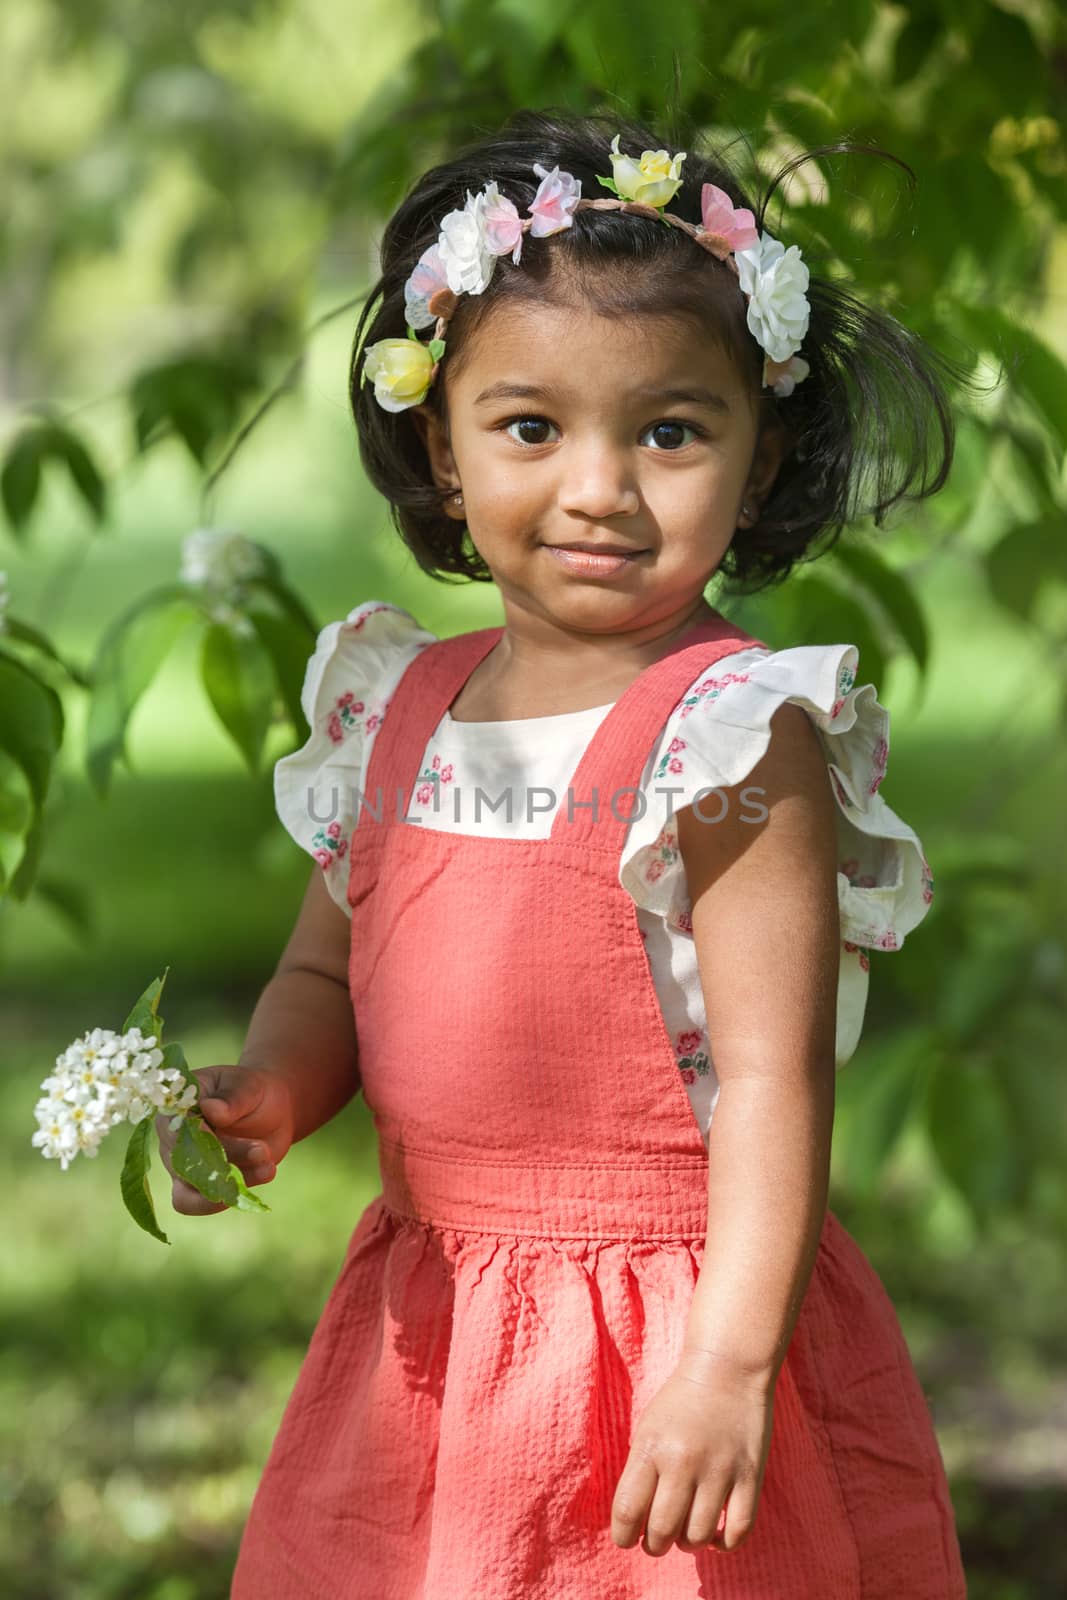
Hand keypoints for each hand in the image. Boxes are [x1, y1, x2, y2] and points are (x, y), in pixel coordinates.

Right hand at [155, 1065, 294, 1216]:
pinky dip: (238, 1194)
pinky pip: (209, 1203)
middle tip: (261, 1150)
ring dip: (231, 1184)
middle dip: (223, 1162)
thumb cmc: (251, 1091)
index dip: (194, 1136)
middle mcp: (173, 1143)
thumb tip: (211, 1109)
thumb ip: (231, 1098)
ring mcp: (187, 1168)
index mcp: (176, 1109)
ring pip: (192, 1192)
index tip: (221, 1131)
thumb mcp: (247, 1086)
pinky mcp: (207, 1187)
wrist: (273, 1111)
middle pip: (184, 1164)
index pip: (172, 1129)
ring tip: (267, 1165)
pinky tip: (266, 1173)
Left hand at [610, 1349, 774, 1556]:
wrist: (728, 1367)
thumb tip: (635, 1521)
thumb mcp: (648, 1428)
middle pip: (661, 1532)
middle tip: (657, 1539)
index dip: (623, 1536)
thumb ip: (640, 1472)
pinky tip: (715, 1536)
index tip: (628, 1538)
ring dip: (688, 1543)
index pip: (627, 1512)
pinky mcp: (750, 1476)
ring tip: (686, 1533)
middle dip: (655, 1545)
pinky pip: (738, 1531)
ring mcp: (719, 1470)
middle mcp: (683, 1462)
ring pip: (698, 1536)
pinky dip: (724, 1544)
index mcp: (651, 1448)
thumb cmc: (681, 1400)